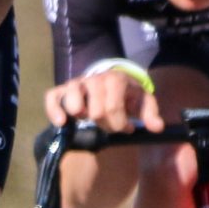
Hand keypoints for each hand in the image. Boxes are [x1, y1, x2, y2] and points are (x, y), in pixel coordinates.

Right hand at [44, 61, 161, 133]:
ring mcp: (76, 84)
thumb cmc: (127, 95)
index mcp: (115, 80)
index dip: (120, 125)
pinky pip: (52, 97)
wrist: (110, 82)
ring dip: (80, 115)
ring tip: (88, 118)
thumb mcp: (142, 102)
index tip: (126, 127)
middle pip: (95, 111)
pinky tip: (62, 123)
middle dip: (104, 124)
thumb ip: (151, 114)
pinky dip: (54, 110)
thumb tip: (156, 128)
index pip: (113, 109)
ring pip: (72, 100)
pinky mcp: (62, 90)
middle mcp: (94, 79)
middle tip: (109, 123)